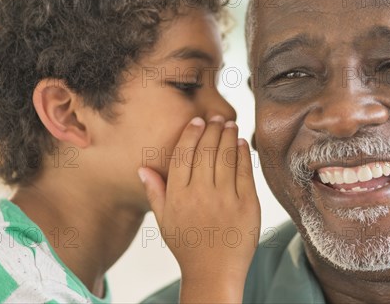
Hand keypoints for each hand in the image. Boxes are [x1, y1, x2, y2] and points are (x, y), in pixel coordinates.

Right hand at [139, 116, 260, 302]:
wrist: (214, 272)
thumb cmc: (187, 245)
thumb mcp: (164, 221)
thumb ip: (155, 192)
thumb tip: (142, 168)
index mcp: (177, 195)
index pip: (183, 154)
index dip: (191, 133)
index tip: (197, 121)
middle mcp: (200, 193)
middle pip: (206, 150)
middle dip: (212, 128)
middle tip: (216, 117)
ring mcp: (225, 198)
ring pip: (226, 156)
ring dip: (228, 135)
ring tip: (229, 124)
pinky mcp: (247, 204)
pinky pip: (245, 171)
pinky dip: (243, 153)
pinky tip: (241, 143)